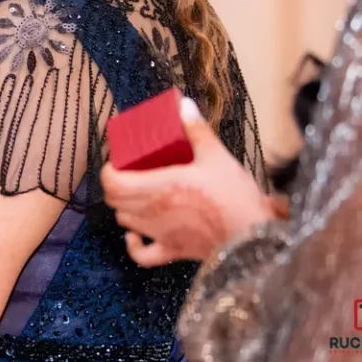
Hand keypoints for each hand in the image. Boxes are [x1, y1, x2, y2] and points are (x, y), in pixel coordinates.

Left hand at [100, 96, 279, 266]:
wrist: (253, 236)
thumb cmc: (234, 197)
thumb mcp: (217, 156)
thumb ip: (197, 130)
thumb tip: (183, 105)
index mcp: (159, 186)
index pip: (112, 182)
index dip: (108, 171)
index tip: (116, 162)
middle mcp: (153, 212)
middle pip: (115, 200)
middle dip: (115, 185)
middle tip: (126, 173)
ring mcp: (161, 234)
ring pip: (125, 221)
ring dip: (124, 207)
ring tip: (136, 195)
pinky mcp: (173, 251)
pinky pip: (143, 255)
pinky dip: (134, 245)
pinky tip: (135, 235)